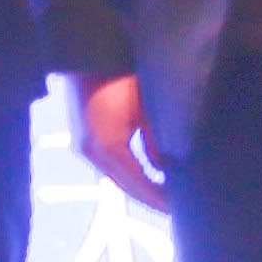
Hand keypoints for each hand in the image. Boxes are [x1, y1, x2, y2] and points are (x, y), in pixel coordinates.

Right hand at [79, 75, 168, 210]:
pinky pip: (108, 163)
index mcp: (107, 147)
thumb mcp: (147, 108)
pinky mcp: (82, 136)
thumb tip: (168, 169)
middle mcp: (90, 152)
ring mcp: (82, 145)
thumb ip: (158, 142)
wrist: (88, 50)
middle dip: (149, 198)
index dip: (159, 200)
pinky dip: (127, 171)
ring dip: (138, 185)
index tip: (179, 211)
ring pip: (116, 175)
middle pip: (125, 185)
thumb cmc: (122, 74)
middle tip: (173, 208)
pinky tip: (145, 172)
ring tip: (163, 192)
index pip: (138, 185)